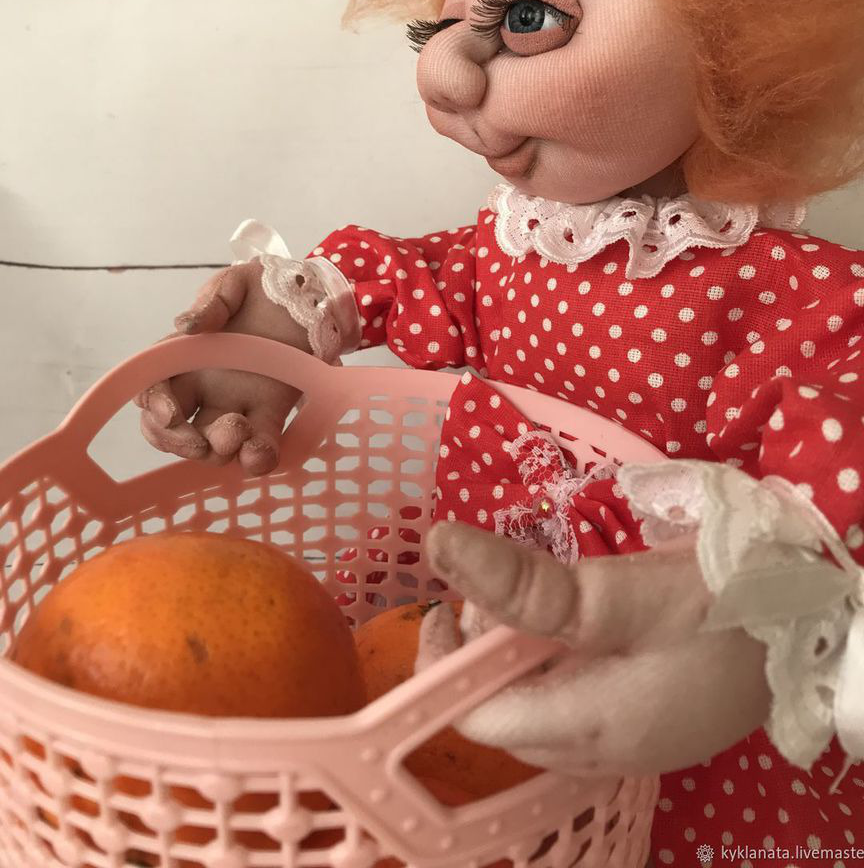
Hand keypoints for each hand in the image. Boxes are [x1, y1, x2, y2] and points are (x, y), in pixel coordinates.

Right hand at [135, 260, 309, 474]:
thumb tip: (185, 326)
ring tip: (239, 432)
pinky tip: (259, 453)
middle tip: (200, 441)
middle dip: (179, 442)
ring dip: (218, 451)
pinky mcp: (272, 415)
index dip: (153, 408)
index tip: (168, 413)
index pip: (153, 391)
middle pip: (173, 432)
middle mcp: (205, 389)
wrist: (310, 296)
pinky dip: (255, 460)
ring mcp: (238, 405)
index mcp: (186, 359)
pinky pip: (258, 449)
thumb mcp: (233, 285)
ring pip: (213, 447)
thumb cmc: (263, 289)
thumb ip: (211, 304)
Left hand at [417, 522, 770, 776]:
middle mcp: (603, 753)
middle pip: (505, 719)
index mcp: (589, 732)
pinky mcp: (652, 720)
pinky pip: (579, 703)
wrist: (820, 613)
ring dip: (519, 658)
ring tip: (533, 602)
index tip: (441, 605)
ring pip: (541, 710)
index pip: (476, 719)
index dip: (444, 666)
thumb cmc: (721, 603)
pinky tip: (573, 625)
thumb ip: (525, 583)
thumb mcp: (619, 591)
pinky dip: (557, 664)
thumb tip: (439, 547)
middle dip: (482, 656)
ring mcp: (633, 742)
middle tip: (495, 591)